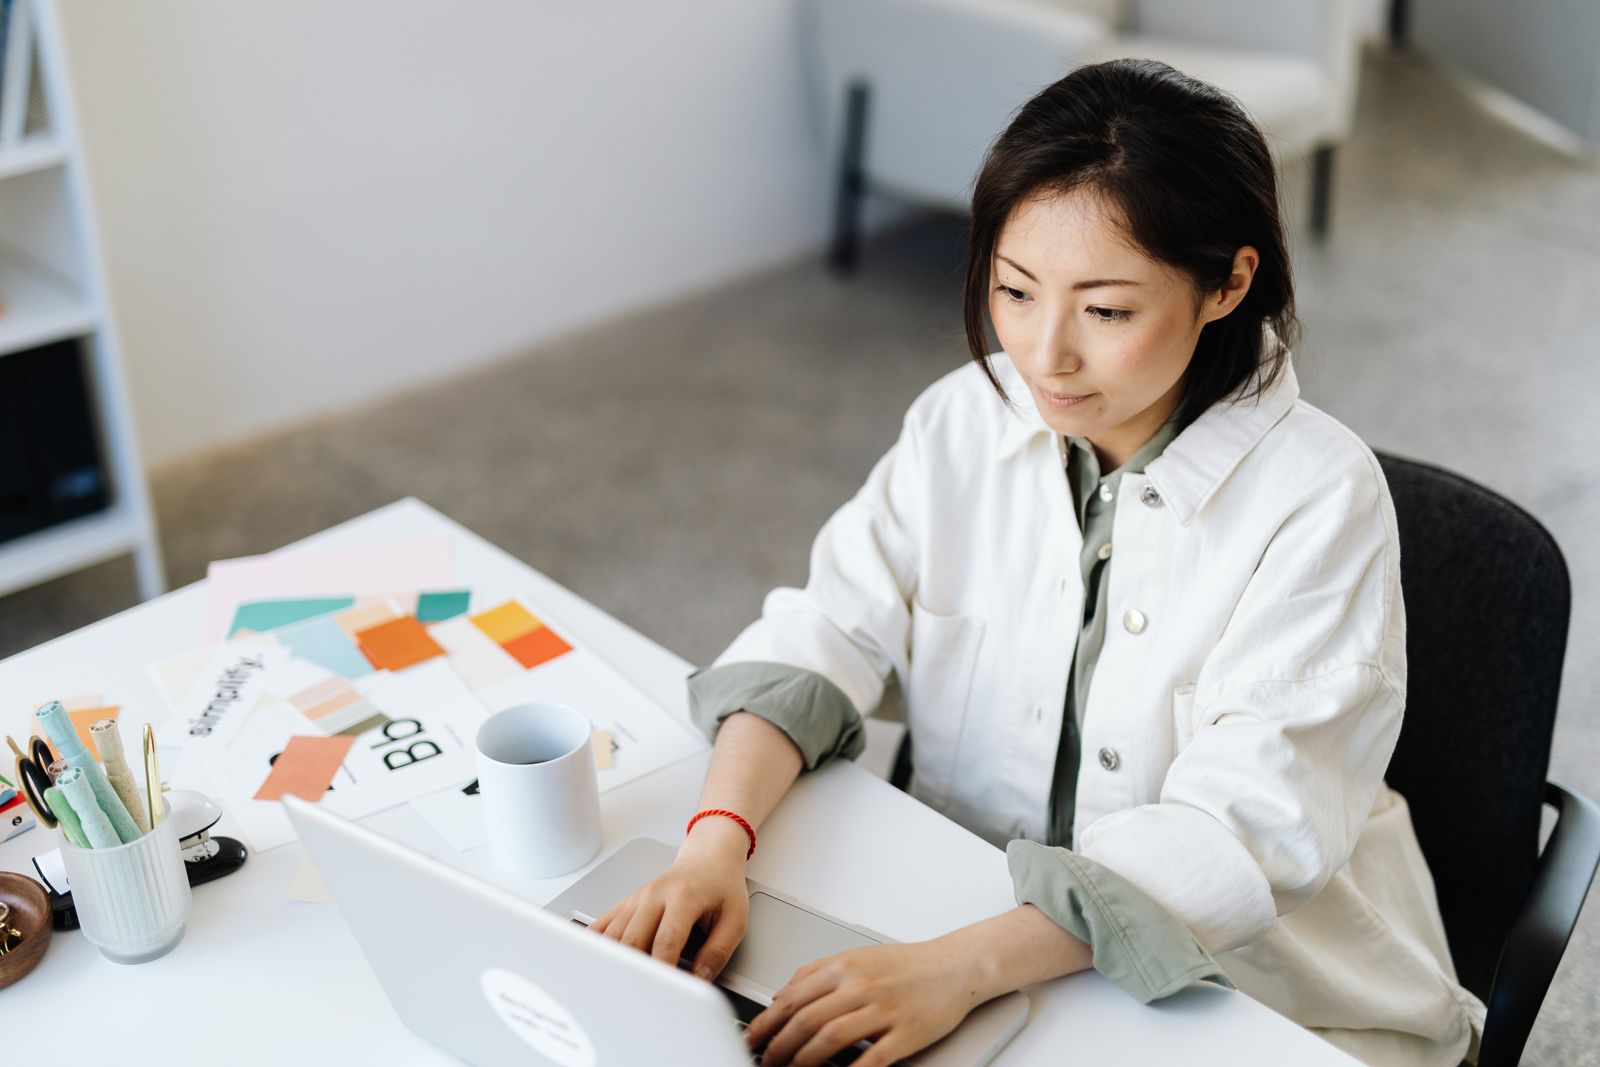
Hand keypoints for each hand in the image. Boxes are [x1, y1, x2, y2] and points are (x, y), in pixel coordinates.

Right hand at [590, 816, 750, 979]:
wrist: (708, 859)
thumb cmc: (721, 886)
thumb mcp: (735, 918)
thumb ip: (718, 951)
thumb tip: (700, 979)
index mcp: (684, 896)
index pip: (667, 940)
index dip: (664, 970)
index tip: (666, 993)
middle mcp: (655, 895)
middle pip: (633, 940)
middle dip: (635, 972)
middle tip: (640, 996)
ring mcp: (637, 898)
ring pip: (614, 936)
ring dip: (615, 962)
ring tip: (619, 987)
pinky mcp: (627, 903)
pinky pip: (603, 925)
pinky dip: (597, 945)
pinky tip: (595, 961)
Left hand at [743, 939, 985, 1066]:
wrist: (954, 966)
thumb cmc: (906, 965)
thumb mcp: (856, 957)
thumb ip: (818, 973)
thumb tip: (782, 996)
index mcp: (844, 967)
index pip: (793, 998)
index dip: (767, 1023)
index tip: (752, 1039)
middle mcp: (861, 986)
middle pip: (806, 1021)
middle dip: (779, 1047)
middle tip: (766, 1062)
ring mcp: (884, 1010)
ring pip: (830, 1039)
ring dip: (803, 1061)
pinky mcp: (906, 1034)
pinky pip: (871, 1058)